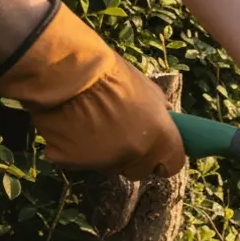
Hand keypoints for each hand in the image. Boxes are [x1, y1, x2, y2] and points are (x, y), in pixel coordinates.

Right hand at [0, 0, 185, 180]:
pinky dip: (73, 149)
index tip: (155, 156)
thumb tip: (166, 119)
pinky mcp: (72, 161)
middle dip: (131, 158)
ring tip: (89, 125)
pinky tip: (68, 127)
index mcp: (160, 138)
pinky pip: (76, 161)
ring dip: (103, 154)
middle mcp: (136, 154)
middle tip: (116, 136)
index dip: (163, 160)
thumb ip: (158, 113)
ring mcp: (104, 161)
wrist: (67, 70)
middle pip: (139, 170)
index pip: (172, 165)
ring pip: (108, 167)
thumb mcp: (148, 90)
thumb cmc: (110, 75)